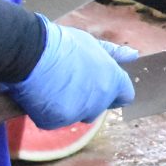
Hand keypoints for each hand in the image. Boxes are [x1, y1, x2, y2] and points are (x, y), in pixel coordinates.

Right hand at [3, 16, 136, 128]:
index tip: (100, 85)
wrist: (31, 51)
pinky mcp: (58, 121)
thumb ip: (114, 54)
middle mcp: (100, 100)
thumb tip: (134, 55)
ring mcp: (79, 112)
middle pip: (99, 108)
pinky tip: (42, 95)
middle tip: (69, 81)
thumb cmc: (62, 45)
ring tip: (53, 85)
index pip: (126, 96)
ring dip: (68, 106)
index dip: (114, 92)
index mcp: (113, 80)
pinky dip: (48, 112)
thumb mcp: (92, 44)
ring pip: (77, 115)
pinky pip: (55, 121)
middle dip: (87, 99)